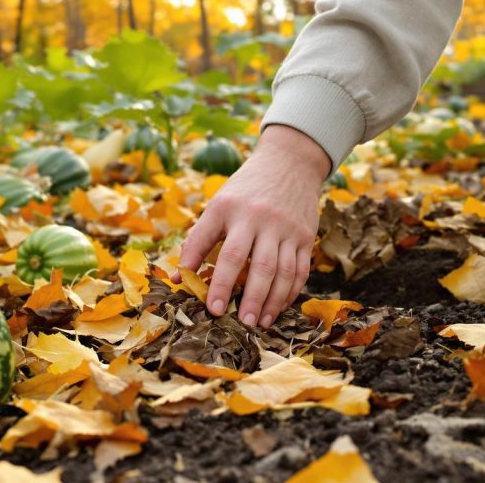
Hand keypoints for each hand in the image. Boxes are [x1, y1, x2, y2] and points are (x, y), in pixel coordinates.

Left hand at [172, 125, 330, 327]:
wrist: (288, 163)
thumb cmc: (243, 191)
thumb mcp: (216, 207)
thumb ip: (197, 241)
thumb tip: (179, 278)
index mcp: (231, 210)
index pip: (226, 252)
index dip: (218, 283)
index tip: (211, 308)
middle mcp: (261, 219)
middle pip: (258, 266)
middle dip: (249, 298)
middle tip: (239, 323)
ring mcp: (287, 228)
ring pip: (282, 272)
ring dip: (271, 302)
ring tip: (259, 323)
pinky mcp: (305, 235)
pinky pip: (300, 270)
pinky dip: (290, 292)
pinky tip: (278, 308)